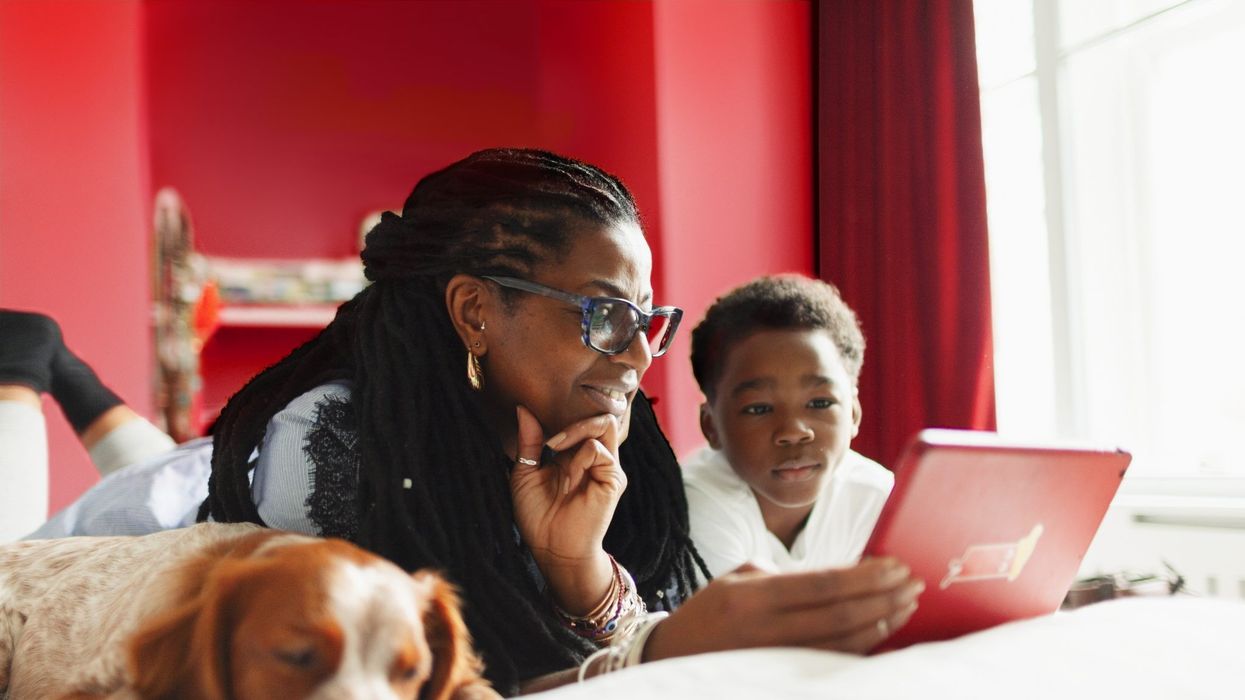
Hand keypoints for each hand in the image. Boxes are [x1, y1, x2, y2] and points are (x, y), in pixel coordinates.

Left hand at [509, 405, 627, 612]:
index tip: (538, 423)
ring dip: (576, 431)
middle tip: (551, 439)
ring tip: (556, 448)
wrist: (552, 550)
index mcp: (575, 455)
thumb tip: (523, 408)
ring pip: (605, 425)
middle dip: (574, 420)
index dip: (563, 416)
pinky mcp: (613, 480)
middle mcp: (595, 458)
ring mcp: (606, 468)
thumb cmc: (537, 517)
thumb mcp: (525, 473)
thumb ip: (529, 441)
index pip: (581, 419)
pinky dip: (580, 457)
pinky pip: (600, 452)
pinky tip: (569, 475)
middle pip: (600, 416)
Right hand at [644, 558, 922, 659]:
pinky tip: (883, 633)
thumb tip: (841, 579)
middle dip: (884, 597)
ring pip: (843, 642)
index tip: (896, 566)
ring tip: (907, 606)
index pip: (824, 583)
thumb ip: (786, 577)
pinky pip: (832, 663)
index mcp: (754, 594)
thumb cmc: (711, 610)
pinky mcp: (780, 676)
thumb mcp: (739, 578)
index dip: (866, 576)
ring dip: (882, 623)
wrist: (672, 657)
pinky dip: (863, 647)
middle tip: (914, 584)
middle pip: (841, 613)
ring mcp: (774, 658)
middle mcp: (765, 628)